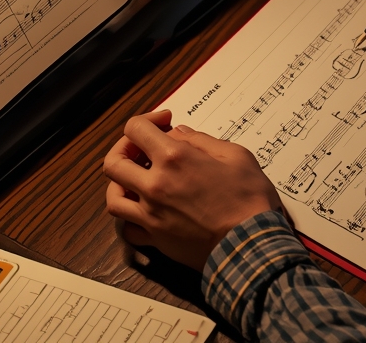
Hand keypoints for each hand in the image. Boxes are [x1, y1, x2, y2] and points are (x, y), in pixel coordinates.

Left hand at [104, 110, 281, 270]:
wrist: (252, 246)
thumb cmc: (249, 202)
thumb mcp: (235, 156)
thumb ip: (202, 140)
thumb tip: (179, 134)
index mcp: (174, 159)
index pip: (136, 129)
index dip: (148, 119)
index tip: (163, 123)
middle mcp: (156, 185)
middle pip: (114, 161)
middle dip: (124, 148)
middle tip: (141, 148)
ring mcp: (152, 214)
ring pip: (113, 197)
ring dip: (120, 184)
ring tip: (135, 180)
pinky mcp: (156, 239)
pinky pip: (127, 229)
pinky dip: (130, 219)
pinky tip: (144, 211)